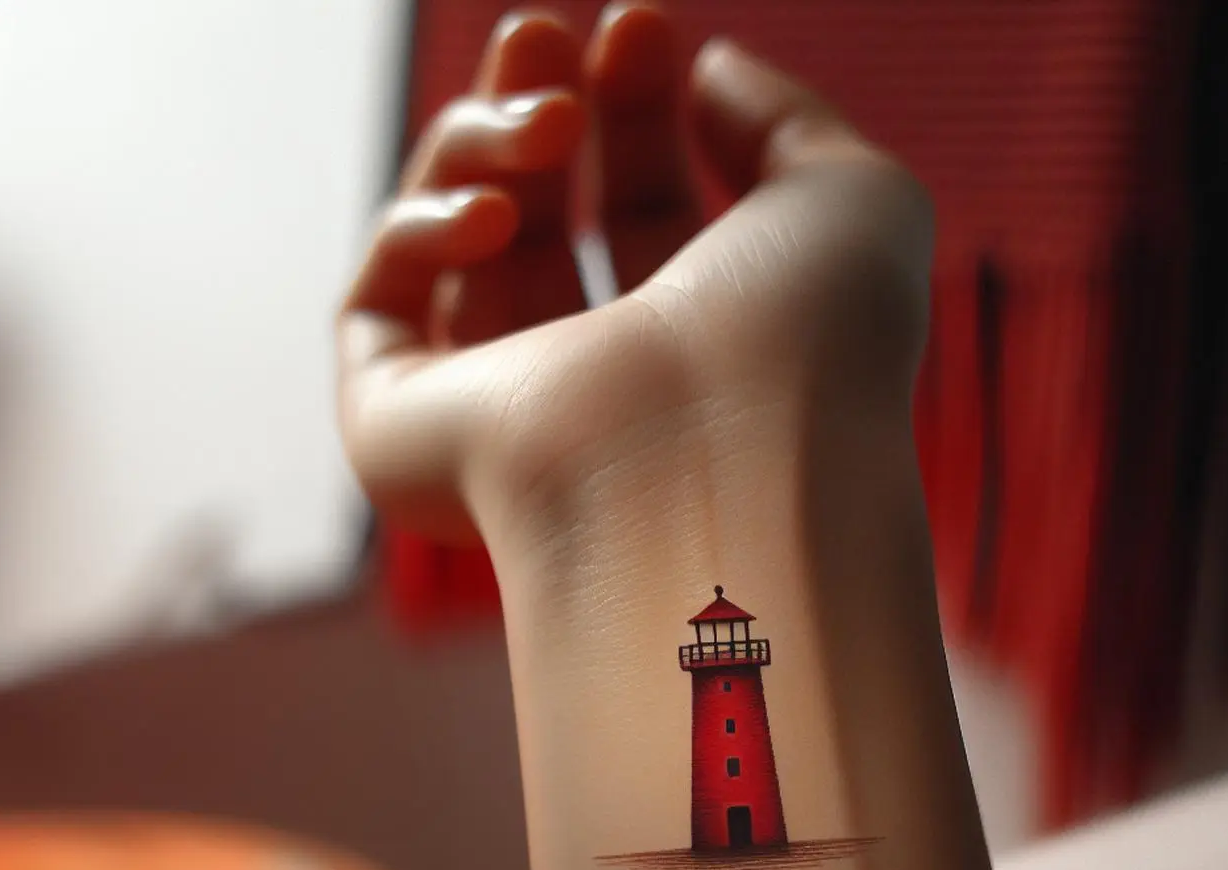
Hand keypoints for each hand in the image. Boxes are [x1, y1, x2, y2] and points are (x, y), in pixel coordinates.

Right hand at [338, 4, 932, 546]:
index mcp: (694, 347)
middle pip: (540, 211)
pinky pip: (379, 296)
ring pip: (453, 234)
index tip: (641, 23)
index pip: (643, 208)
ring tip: (549, 124)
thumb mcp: (847, 198)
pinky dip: (423, 224)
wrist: (718, 467)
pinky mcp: (398, 429)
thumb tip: (708, 66)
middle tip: (541, 27)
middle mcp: (592, 386)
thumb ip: (782, 118)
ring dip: (485, 141)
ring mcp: (491, 411)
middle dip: (537, 99)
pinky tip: (493, 214)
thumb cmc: (810, 345)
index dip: (635, 104)